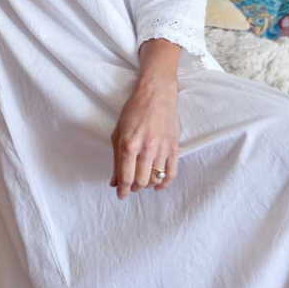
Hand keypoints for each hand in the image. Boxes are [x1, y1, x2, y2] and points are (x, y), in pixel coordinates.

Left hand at [109, 76, 179, 199]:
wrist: (156, 93)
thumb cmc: (134, 109)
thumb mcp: (118, 131)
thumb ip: (116, 158)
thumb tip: (114, 181)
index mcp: (129, 144)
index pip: (126, 177)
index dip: (123, 190)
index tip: (121, 194)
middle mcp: (146, 148)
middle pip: (140, 181)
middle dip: (134, 188)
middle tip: (131, 186)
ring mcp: (162, 149)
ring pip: (155, 179)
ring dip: (147, 185)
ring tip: (142, 181)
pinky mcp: (174, 147)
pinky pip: (171, 173)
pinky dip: (164, 183)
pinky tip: (158, 185)